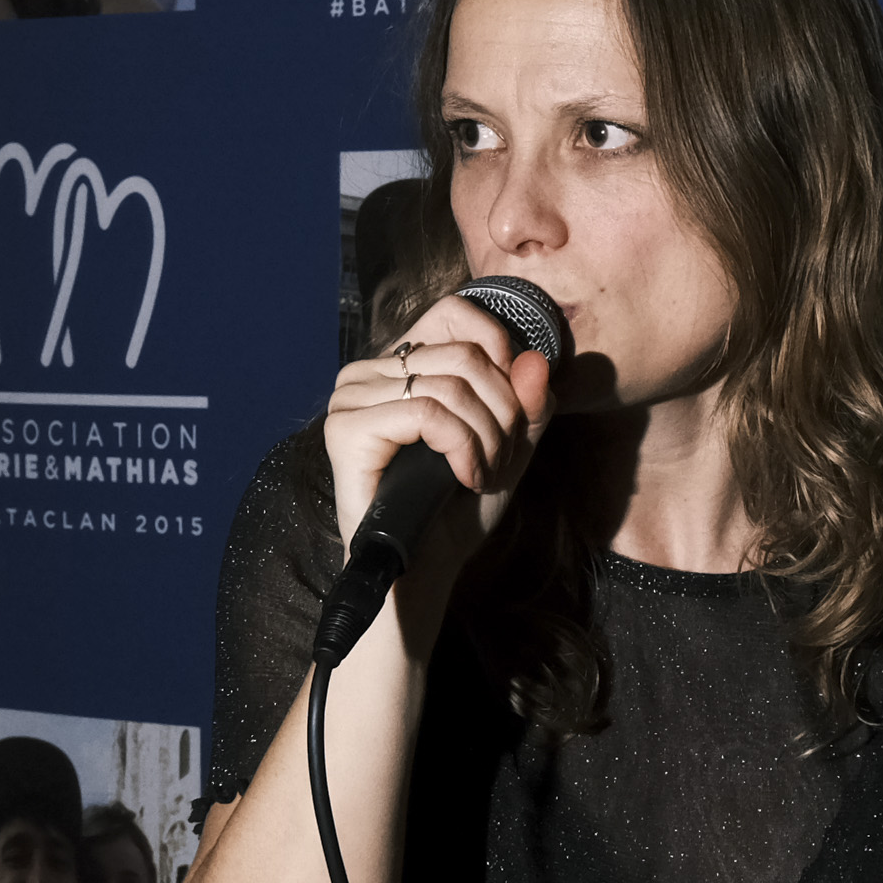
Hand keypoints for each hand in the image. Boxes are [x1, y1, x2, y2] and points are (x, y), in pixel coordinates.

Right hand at [322, 293, 557, 633]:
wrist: (423, 571)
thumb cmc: (455, 510)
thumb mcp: (508, 447)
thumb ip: (526, 404)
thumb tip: (536, 361)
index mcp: (399, 365)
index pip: (456, 312)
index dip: (500, 348)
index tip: (515, 406)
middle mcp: (368, 372)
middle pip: (464, 354)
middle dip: (503, 412)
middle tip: (500, 459)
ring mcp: (351, 397)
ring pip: (451, 384)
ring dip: (487, 437)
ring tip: (483, 474)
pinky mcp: (346, 427)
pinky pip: (428, 412)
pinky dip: (464, 448)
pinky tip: (465, 477)